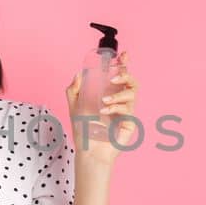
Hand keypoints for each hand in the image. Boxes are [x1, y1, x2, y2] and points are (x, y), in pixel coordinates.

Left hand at [64, 49, 139, 164]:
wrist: (88, 149)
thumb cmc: (83, 129)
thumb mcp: (74, 106)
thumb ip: (73, 90)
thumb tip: (78, 74)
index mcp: (109, 93)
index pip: (120, 75)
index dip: (124, 63)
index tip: (123, 54)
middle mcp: (120, 100)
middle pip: (132, 81)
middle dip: (126, 74)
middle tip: (114, 77)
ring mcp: (126, 111)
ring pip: (132, 93)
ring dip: (118, 94)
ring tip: (104, 100)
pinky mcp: (130, 121)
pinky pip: (128, 109)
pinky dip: (116, 107)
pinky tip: (105, 110)